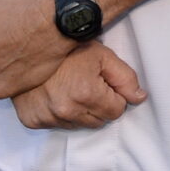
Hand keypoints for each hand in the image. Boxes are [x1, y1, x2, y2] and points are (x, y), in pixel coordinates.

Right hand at [10, 42, 145, 130]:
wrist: (29, 45)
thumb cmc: (69, 49)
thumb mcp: (103, 56)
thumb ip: (125, 78)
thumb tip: (140, 98)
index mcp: (86, 94)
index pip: (116, 111)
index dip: (114, 96)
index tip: (103, 83)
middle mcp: (66, 110)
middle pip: (98, 122)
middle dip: (99, 106)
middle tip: (86, 84)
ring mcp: (47, 117)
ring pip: (78, 125)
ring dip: (79, 111)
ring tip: (70, 88)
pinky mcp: (32, 120)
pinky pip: (57, 125)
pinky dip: (59, 114)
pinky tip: (55, 95)